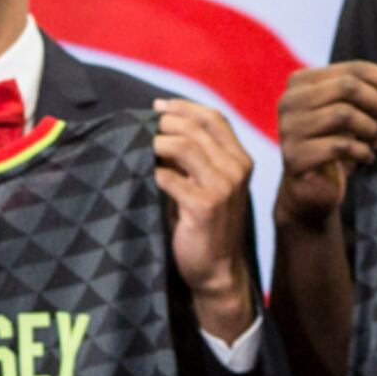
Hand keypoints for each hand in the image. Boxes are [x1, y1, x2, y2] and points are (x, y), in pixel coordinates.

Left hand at [153, 101, 259, 339]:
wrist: (215, 270)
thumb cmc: (205, 224)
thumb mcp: (207, 183)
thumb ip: (194, 157)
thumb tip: (160, 123)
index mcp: (240, 160)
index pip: (215, 118)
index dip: (185, 107)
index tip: (158, 105)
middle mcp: (237, 169)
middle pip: (196, 128)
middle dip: (164, 122)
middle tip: (140, 127)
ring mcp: (224, 187)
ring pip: (184, 146)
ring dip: (156, 142)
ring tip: (136, 145)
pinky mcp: (205, 206)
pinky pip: (170, 178)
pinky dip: (151, 171)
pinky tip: (138, 172)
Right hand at [276, 62, 376, 229]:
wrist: (312, 191)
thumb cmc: (335, 145)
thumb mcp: (356, 112)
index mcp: (302, 81)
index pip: (353, 68)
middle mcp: (289, 100)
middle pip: (347, 87)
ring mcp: (288, 129)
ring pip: (343, 114)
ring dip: (370, 129)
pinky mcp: (294, 157)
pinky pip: (338, 146)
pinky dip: (361, 152)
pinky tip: (366, 158)